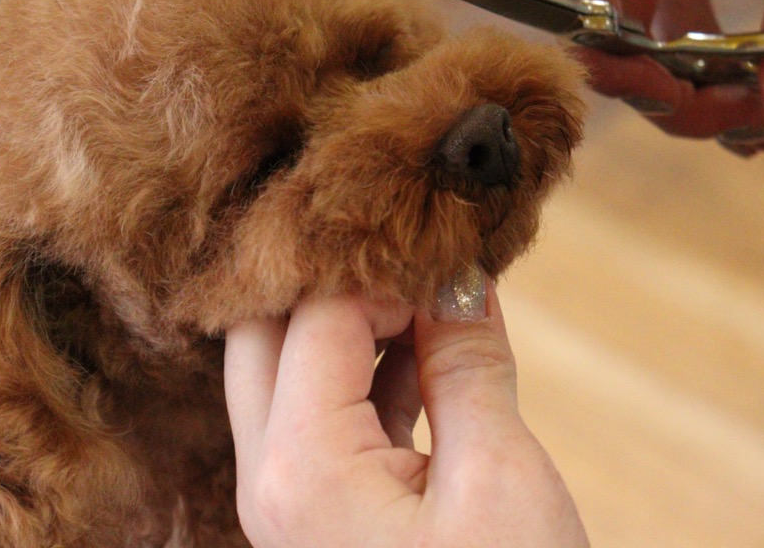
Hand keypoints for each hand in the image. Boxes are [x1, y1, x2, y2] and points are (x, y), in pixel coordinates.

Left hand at [224, 280, 588, 547]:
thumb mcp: (499, 480)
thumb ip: (467, 363)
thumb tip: (459, 276)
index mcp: (300, 468)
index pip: (315, 317)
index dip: (380, 268)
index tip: (441, 245)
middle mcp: (269, 480)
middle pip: (264, 335)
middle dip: (332, 284)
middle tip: (412, 261)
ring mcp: (286, 503)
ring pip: (286, 374)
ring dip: (349, 328)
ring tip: (430, 301)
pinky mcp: (318, 517)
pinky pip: (322, 419)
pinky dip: (368, 377)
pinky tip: (430, 357)